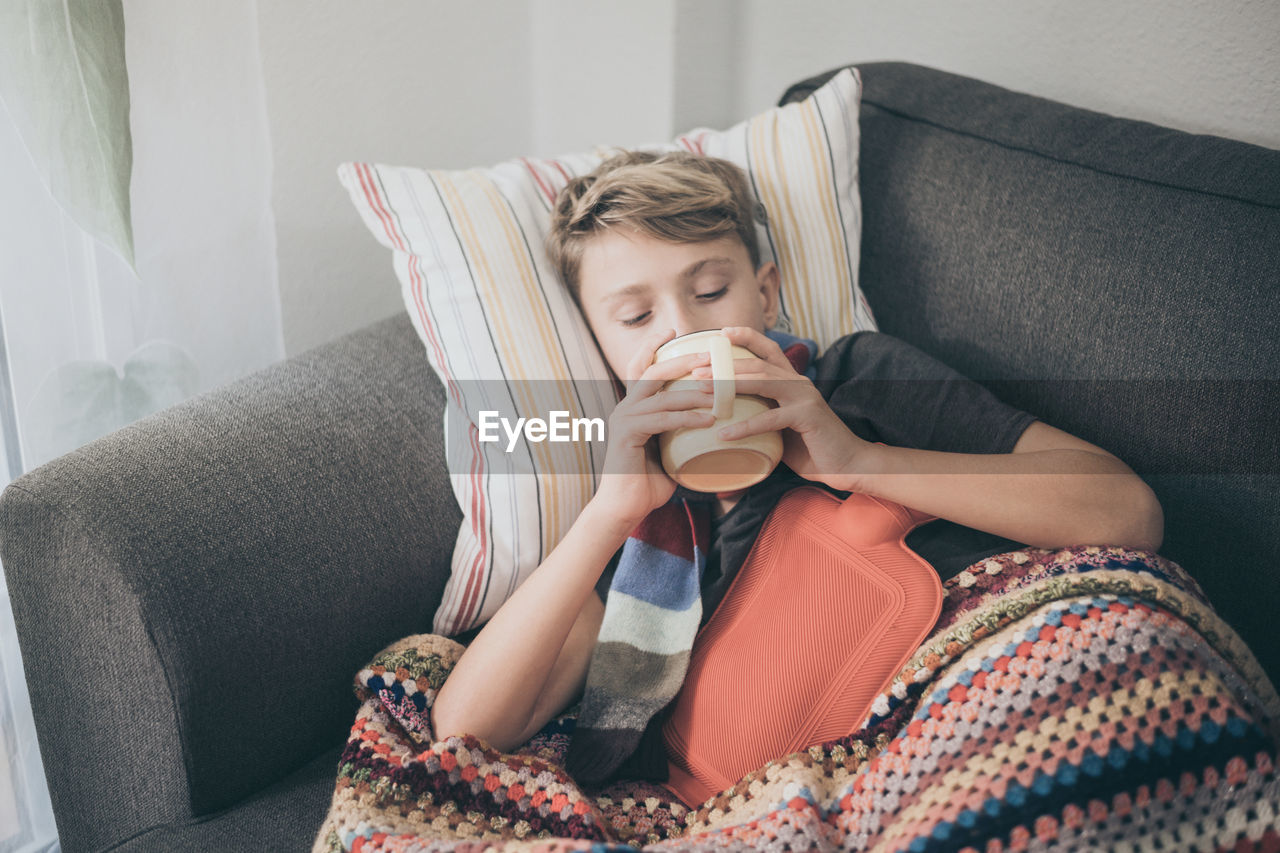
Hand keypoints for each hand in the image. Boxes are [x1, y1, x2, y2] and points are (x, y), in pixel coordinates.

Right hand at [592, 328, 718, 525]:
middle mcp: (625, 408)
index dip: (655, 347)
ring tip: (720, 392)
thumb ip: (680, 435)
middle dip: (681, 359)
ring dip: (693, 391)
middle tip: (708, 354)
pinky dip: (687, 418)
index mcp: (633, 408)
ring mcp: (624, 419)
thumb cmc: (647, 484)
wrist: (623, 508)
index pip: (642, 368)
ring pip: (661, 394)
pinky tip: (708, 421)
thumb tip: (711, 427)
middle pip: (651, 371)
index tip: (675, 332)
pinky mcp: (627, 435)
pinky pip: (662, 420)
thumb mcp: (668, 451)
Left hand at [691, 326, 875, 491]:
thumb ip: (762, 415)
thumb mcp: (782, 427)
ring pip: (763, 380)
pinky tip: (724, 434)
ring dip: (730, 383)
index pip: (769, 349)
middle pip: (758, 362)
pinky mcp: (807, 416)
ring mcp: (804, 397)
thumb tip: (726, 420)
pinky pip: (770, 418)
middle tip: (696, 369)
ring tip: (703, 390)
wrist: (847, 464)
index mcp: (792, 381)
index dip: (747, 337)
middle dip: (725, 363)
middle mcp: (798, 383)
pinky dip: (745, 426)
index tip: (721, 333)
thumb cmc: (811, 447)